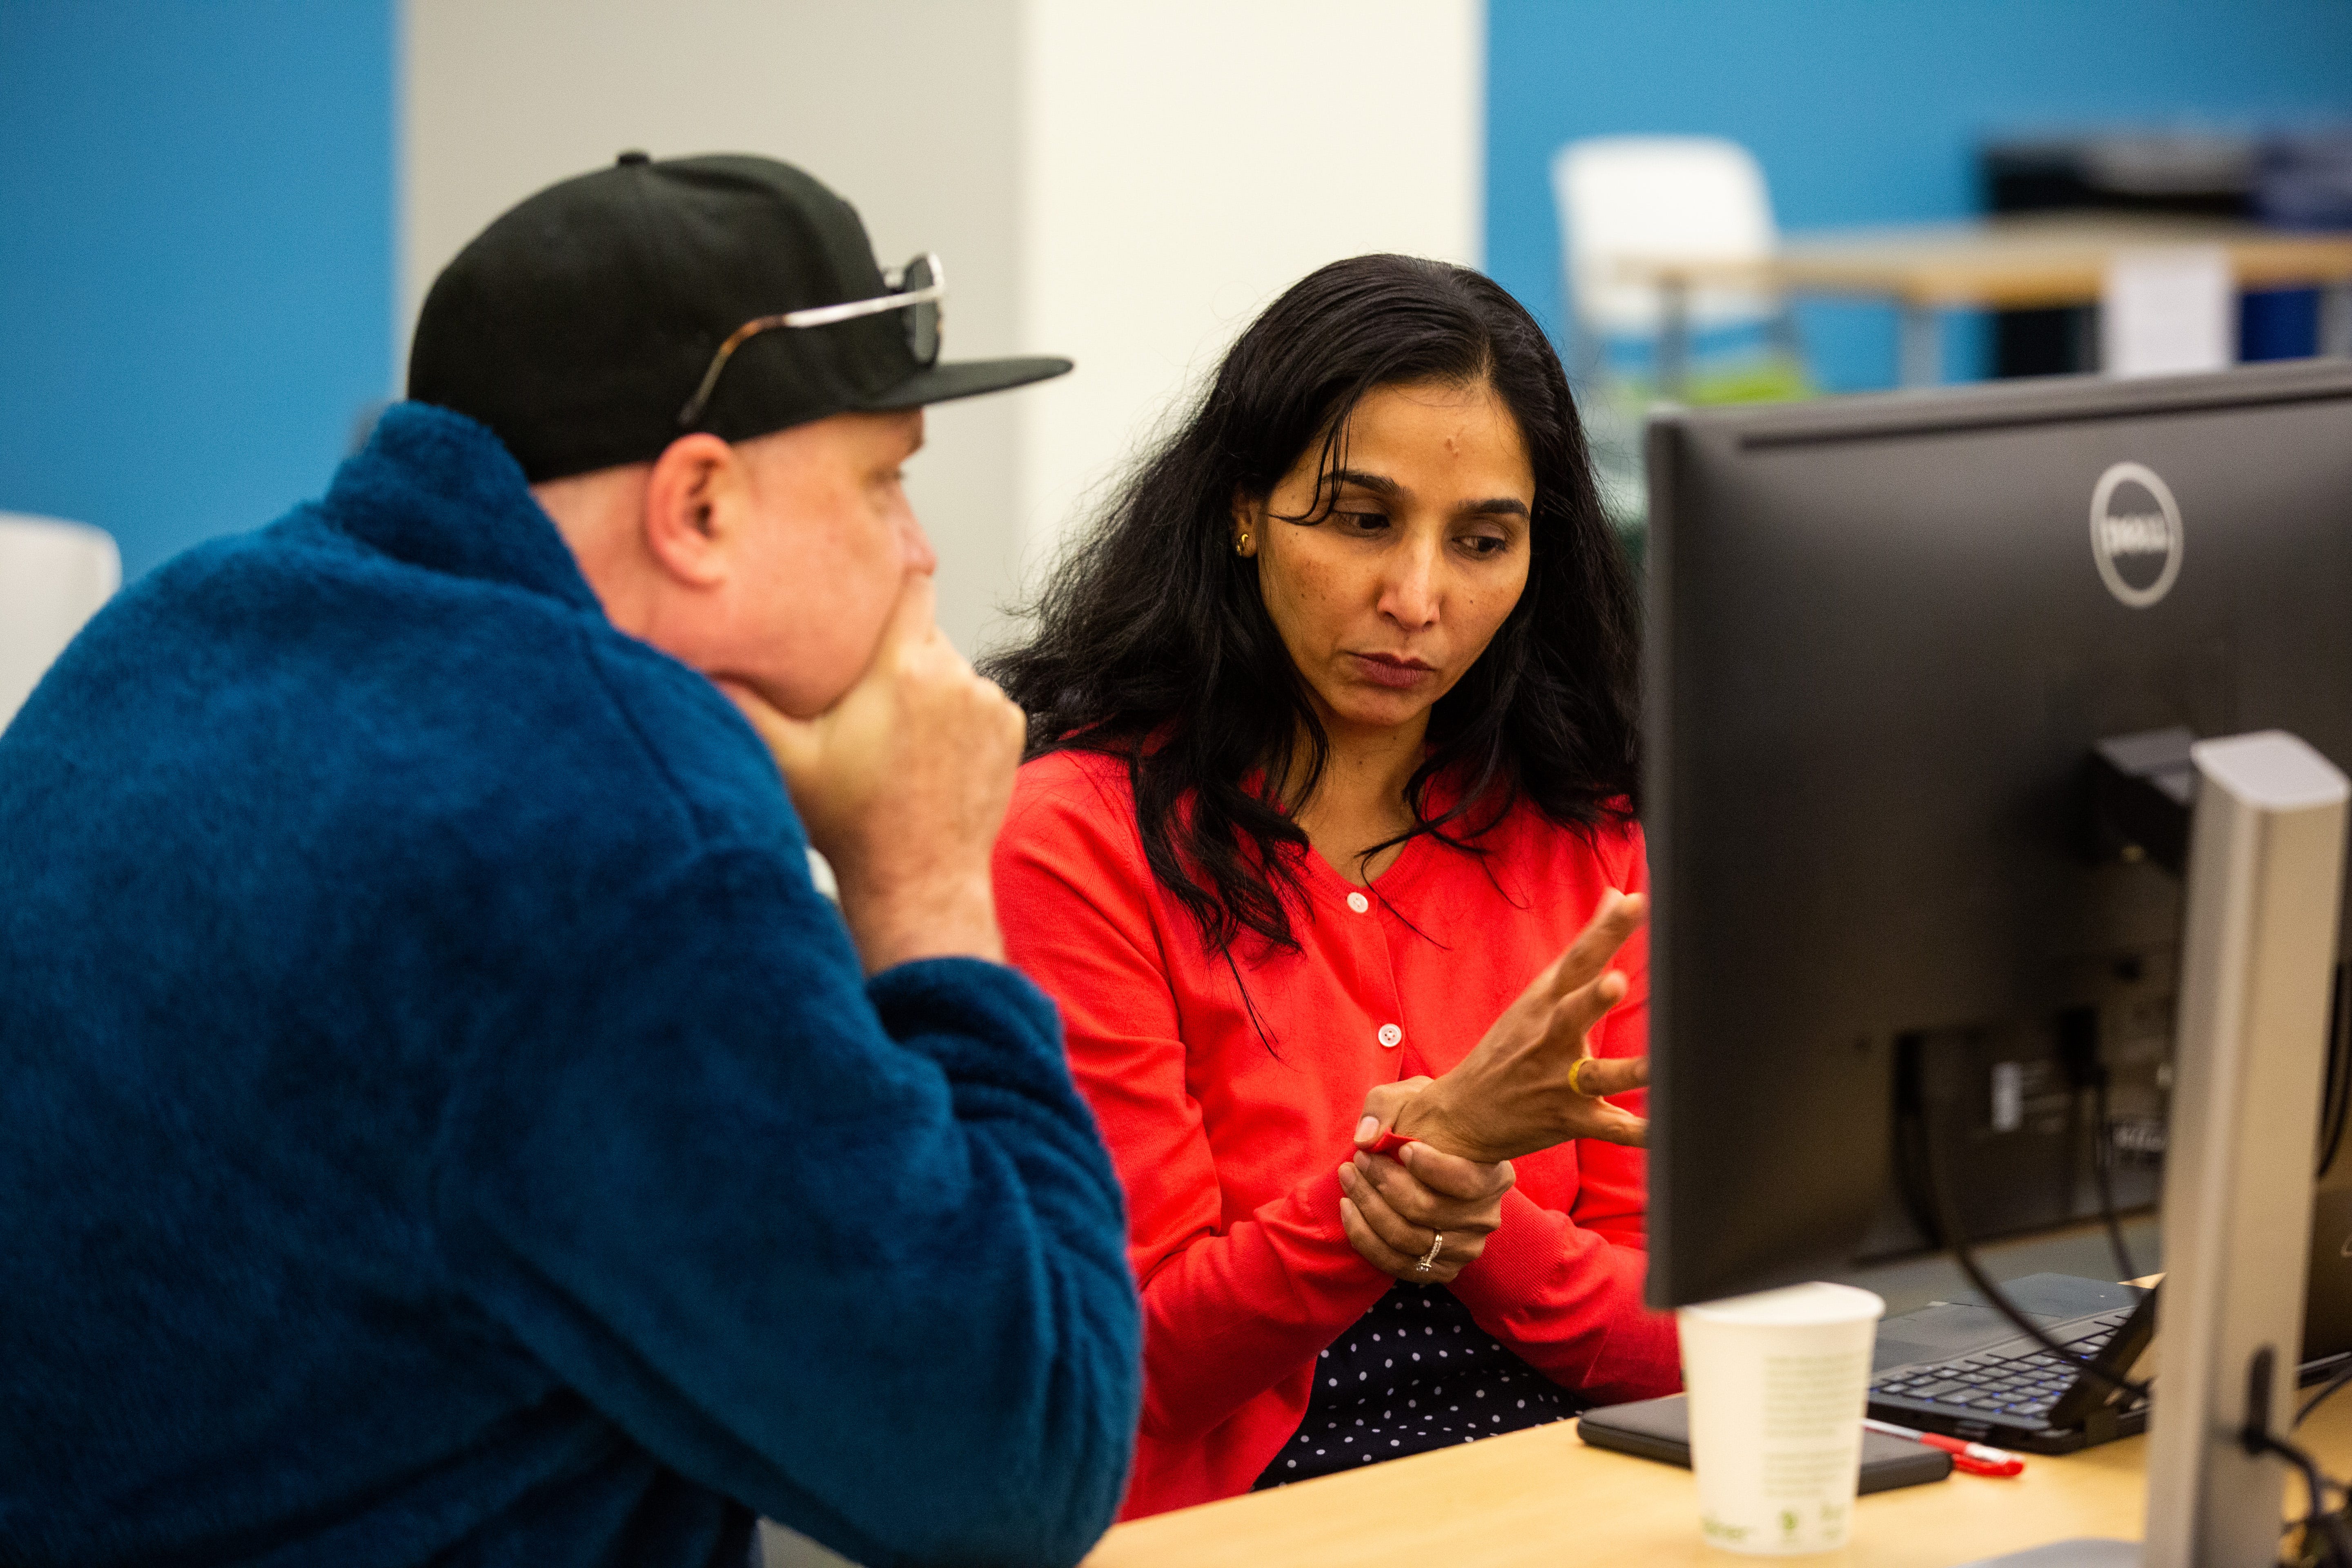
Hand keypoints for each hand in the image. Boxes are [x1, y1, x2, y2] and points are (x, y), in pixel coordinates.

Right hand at [717, 576, 1025, 972]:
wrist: (918, 883)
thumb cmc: (850, 824)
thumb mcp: (786, 761)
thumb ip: (743, 703)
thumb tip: (698, 660)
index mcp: (902, 666)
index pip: (910, 584)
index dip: (888, 584)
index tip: (866, 595)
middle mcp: (956, 673)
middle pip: (923, 633)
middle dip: (895, 654)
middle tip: (863, 696)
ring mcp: (990, 702)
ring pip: (951, 669)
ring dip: (927, 688)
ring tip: (895, 736)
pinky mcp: (1012, 729)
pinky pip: (979, 701)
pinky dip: (958, 717)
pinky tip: (928, 755)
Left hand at [1335, 1078, 1513, 1283]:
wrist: (1432, 1157)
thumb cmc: (1424, 1124)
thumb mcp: (1409, 1098)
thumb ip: (1386, 1106)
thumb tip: (1366, 1138)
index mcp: (1494, 1176)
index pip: (1466, 1181)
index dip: (1432, 1167)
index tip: (1403, 1148)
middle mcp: (1485, 1217)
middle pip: (1427, 1210)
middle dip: (1383, 1183)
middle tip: (1359, 1159)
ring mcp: (1464, 1248)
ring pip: (1407, 1238)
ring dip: (1368, 1207)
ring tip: (1349, 1178)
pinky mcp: (1440, 1268)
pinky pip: (1397, 1264)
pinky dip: (1365, 1237)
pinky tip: (1349, 1208)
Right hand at [1393, 890, 1648, 1163]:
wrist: (1459, 1115)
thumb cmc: (1508, 1049)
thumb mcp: (1537, 994)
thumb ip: (1584, 949)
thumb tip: (1617, 895)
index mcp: (1543, 1003)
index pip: (1577, 960)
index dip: (1605, 932)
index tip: (1635, 903)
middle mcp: (1549, 1039)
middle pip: (1575, 1012)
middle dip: (1594, 998)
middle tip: (1615, 982)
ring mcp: (1559, 1082)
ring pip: (1597, 1075)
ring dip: (1625, 1070)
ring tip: (1654, 1065)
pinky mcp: (1569, 1121)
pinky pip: (1610, 1129)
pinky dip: (1637, 1132)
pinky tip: (1665, 1130)